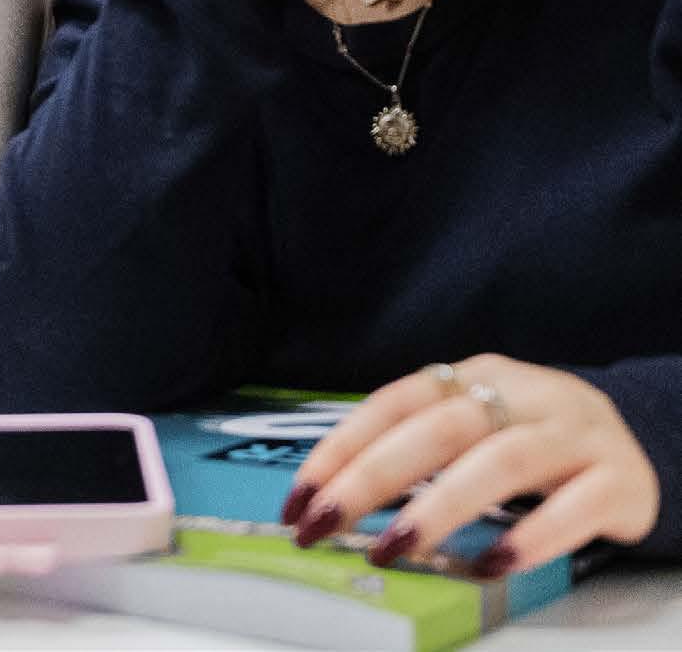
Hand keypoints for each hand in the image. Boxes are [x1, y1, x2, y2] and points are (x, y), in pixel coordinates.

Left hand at [285, 355, 659, 574]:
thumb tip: (331, 496)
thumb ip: (415, 448)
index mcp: (474, 376)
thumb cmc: (532, 441)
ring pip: (501, 461)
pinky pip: (575, 507)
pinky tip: (492, 563)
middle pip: (438, 429)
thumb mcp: (474, 427)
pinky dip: (530, 536)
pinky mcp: (619, 480)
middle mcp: (524, 395)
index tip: (300, 497)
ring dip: (440, 507)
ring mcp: (575, 435)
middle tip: (327, 524)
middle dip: (372, 479)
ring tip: (397, 547)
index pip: (393, 403)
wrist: (639, 445)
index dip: (341, 448)